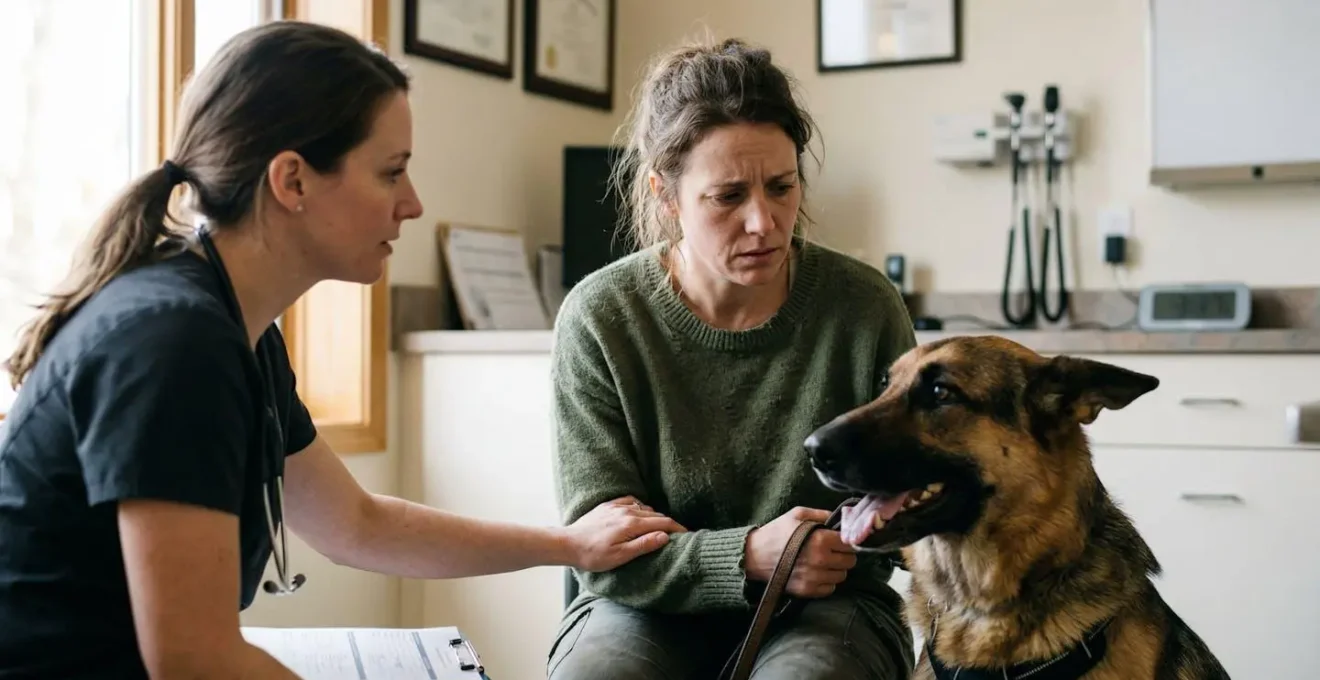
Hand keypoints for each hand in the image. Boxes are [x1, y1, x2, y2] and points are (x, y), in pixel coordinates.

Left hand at [562, 496, 686, 571]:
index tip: (688, 534)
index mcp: (632, 524)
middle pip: (656, 514)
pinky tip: (640, 514)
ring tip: (659, 527)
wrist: (567, 544)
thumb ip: (643, 544)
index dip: (678, 528)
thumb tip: (665, 536)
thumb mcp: (620, 556)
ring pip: (644, 508)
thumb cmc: (593, 555)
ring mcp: (616, 506)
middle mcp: (626, 511)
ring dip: (655, 516)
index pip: (663, 522)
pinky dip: (640, 507)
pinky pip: (630, 502)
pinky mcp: (607, 506)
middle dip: (668, 523)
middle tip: (677, 533)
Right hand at [744, 507, 855, 598]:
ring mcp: (814, 578)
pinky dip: (827, 581)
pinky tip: (816, 572)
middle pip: (850, 561)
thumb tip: (843, 519)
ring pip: (842, 576)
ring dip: (836, 568)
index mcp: (820, 539)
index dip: (846, 540)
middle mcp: (820, 560)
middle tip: (832, 550)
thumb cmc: (776, 532)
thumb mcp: (797, 514)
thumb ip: (822, 515)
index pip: (850, 543)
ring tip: (823, 561)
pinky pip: (830, 588)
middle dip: (843, 554)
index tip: (839, 540)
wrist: (753, 555)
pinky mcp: (808, 591)